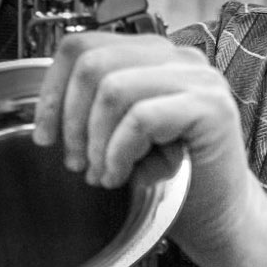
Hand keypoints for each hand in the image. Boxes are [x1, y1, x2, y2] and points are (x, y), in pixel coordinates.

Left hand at [32, 32, 259, 266]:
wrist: (222, 220)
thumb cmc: (173, 183)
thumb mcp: (121, 135)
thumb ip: (97, 106)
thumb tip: (47, 106)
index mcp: (155, 57)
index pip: (83, 45)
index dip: (52, 88)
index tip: (44, 133)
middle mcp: (180, 59)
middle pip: (93, 62)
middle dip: (70, 118)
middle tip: (75, 162)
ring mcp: (200, 80)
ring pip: (114, 87)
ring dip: (96, 139)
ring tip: (101, 173)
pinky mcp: (210, 107)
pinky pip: (141, 117)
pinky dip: (119, 152)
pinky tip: (121, 176)